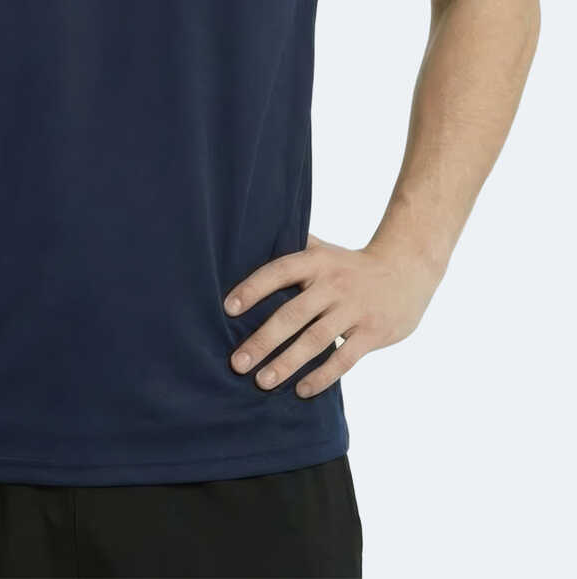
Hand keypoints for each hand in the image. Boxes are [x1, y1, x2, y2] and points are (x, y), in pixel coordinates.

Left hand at [223, 232, 441, 397]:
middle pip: (292, 314)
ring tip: (262, 382)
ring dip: (287, 364)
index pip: (279, 271)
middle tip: (237, 363)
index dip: (253, 288)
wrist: (407, 270)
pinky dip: (322, 377)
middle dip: (263, 340)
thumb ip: (293, 249)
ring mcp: (354, 310)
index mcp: (317, 262)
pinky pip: (344, 359)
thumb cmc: (352, 265)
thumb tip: (251, 243)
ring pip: (315, 341)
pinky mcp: (372, 333)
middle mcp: (333, 285)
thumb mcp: (324, 250)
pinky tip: (301, 391)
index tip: (229, 309)